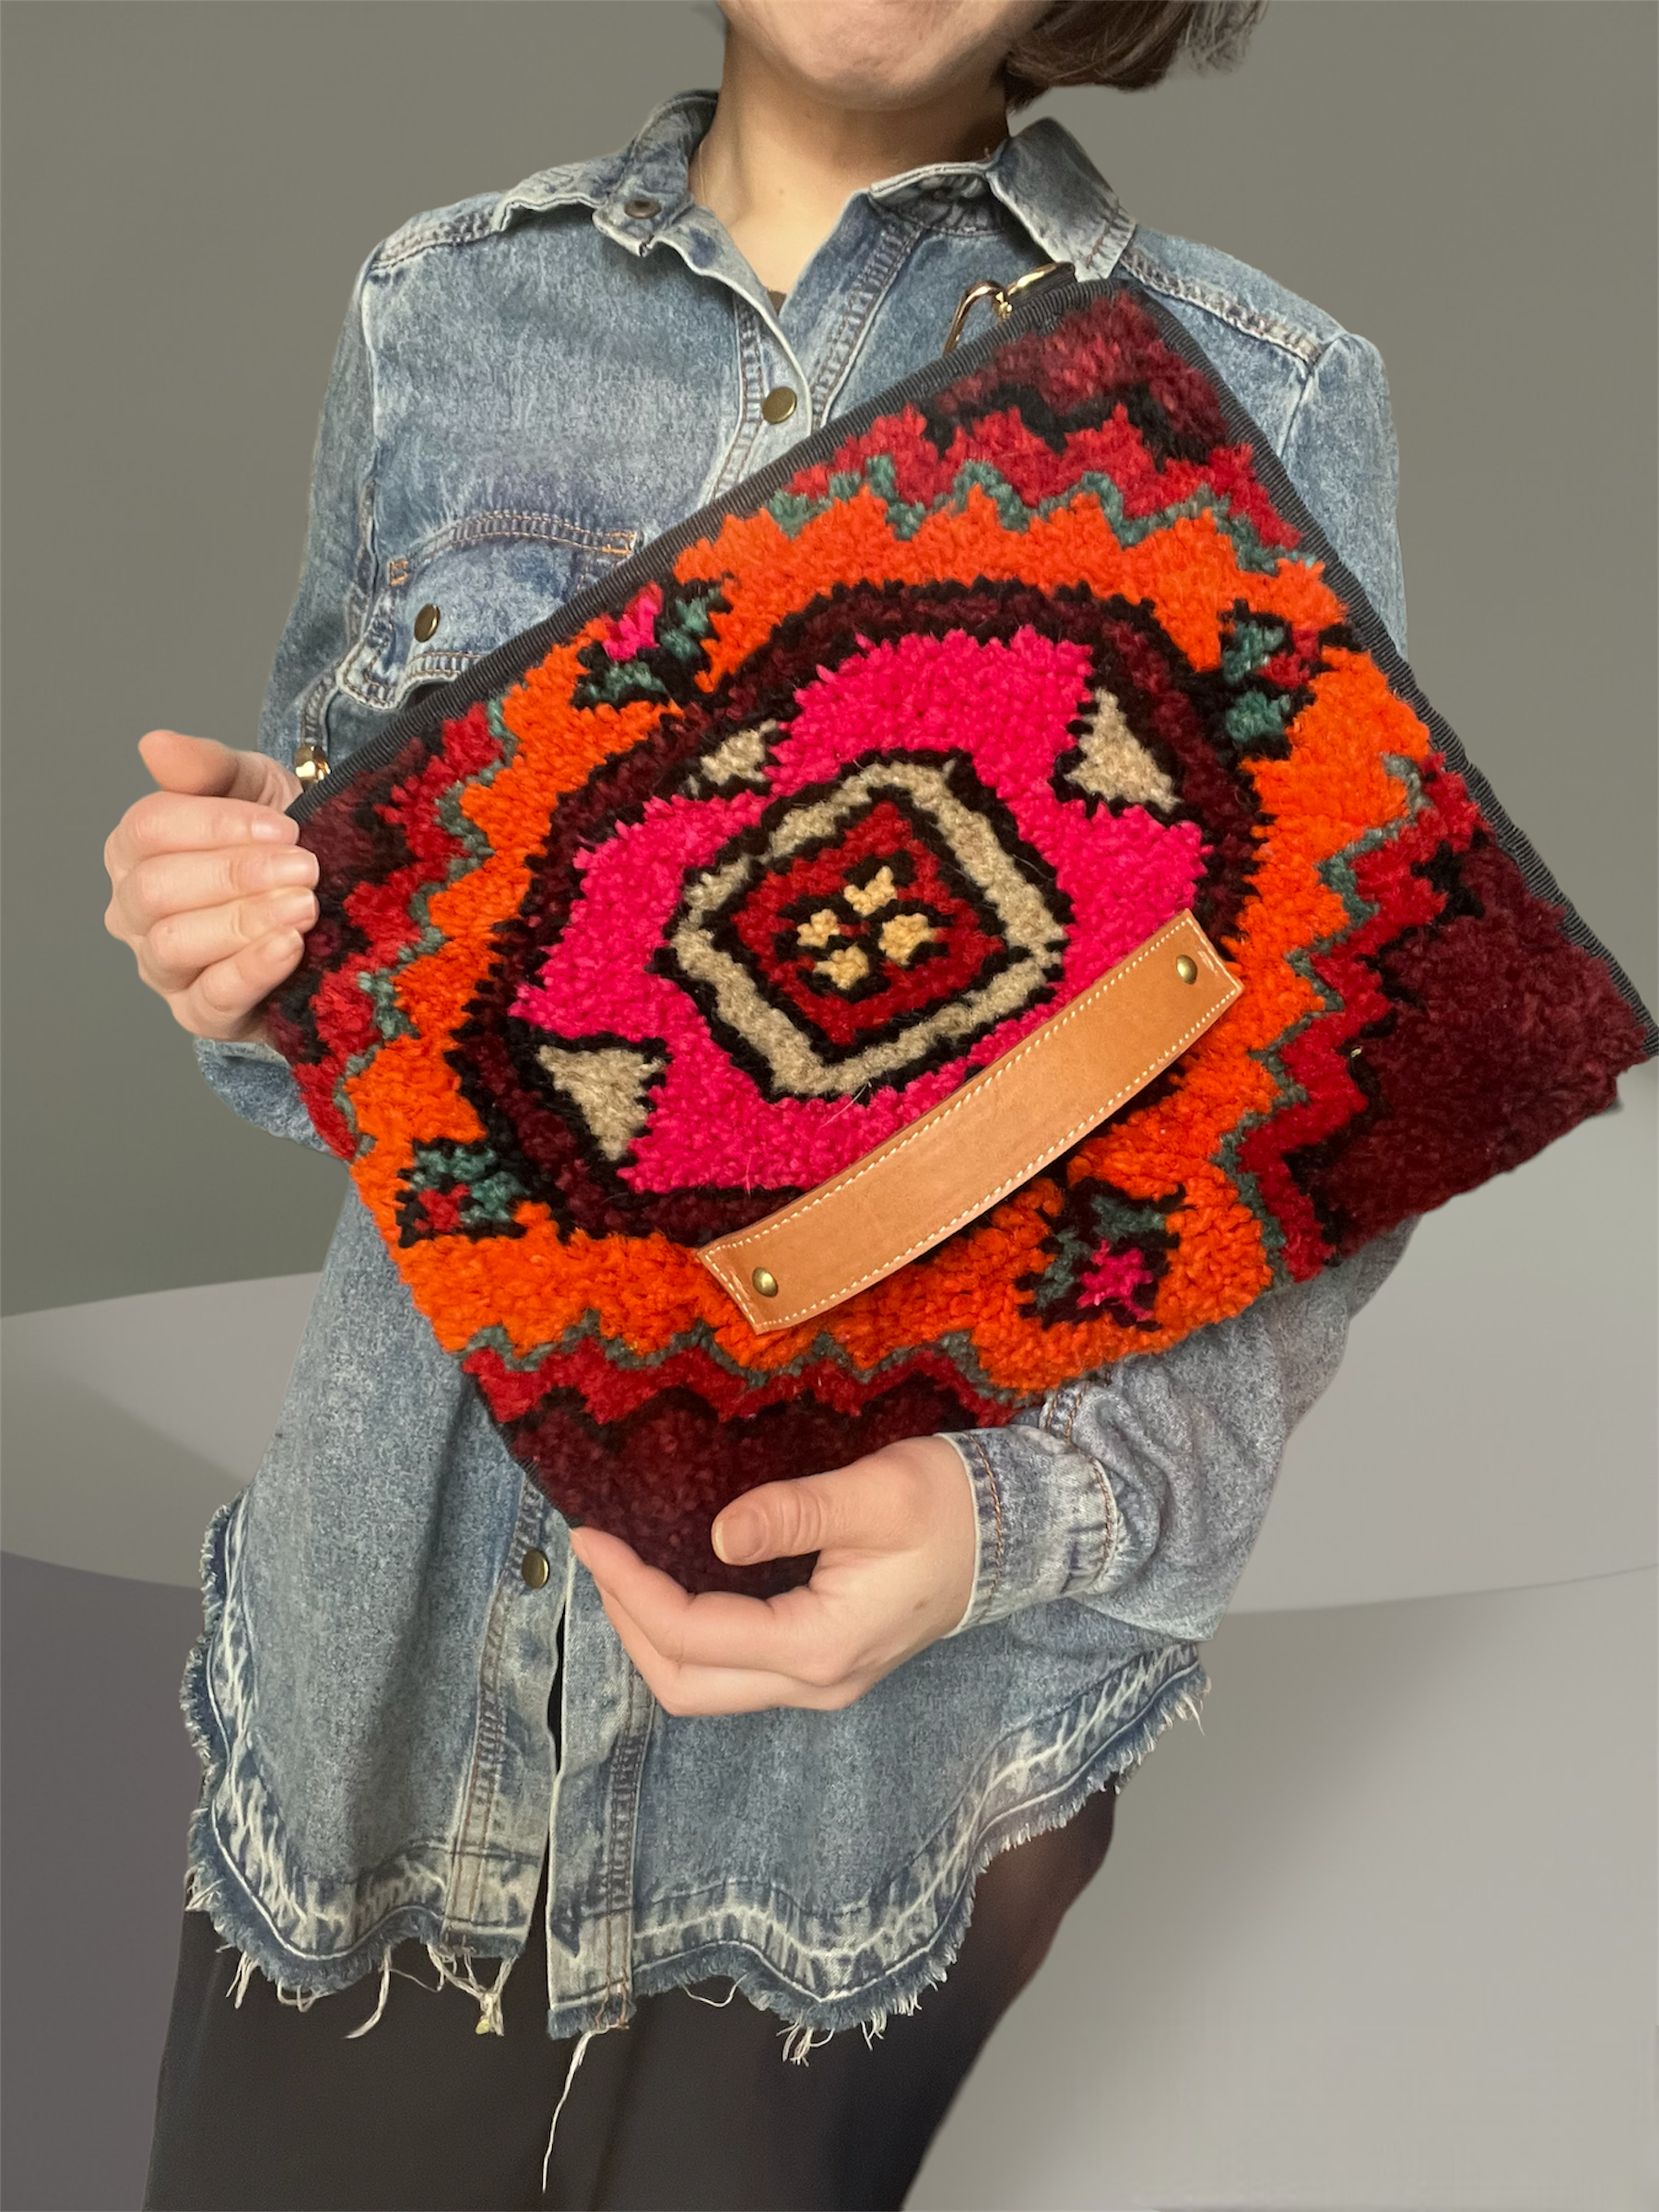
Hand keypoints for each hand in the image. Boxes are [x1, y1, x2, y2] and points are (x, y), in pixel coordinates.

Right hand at [104, 730, 311, 1039]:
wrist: (333, 901)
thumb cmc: (282, 842)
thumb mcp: (256, 791)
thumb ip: (209, 768)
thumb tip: (155, 745)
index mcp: (135, 850)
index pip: (149, 829)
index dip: (216, 824)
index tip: (283, 826)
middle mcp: (135, 911)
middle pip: (157, 889)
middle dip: (236, 875)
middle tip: (305, 868)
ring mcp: (162, 968)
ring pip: (174, 944)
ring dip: (244, 922)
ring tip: (305, 907)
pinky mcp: (202, 1014)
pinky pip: (211, 999)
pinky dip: (250, 971)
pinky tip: (290, 948)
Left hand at [568, 1435, 977, 1715]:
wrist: (1017, 1534)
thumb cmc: (951, 1507)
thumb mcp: (874, 1494)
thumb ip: (794, 1515)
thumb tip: (717, 1534)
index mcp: (820, 1646)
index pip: (692, 1635)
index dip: (630, 1589)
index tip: (591, 1537)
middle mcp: (816, 1682)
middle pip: (685, 1686)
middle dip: (628, 1624)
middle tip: (599, 1556)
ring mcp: (822, 1682)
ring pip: (707, 1687)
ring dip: (654, 1634)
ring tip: (624, 1568)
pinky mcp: (825, 1663)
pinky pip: (735, 1669)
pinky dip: (690, 1634)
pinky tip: (677, 1581)